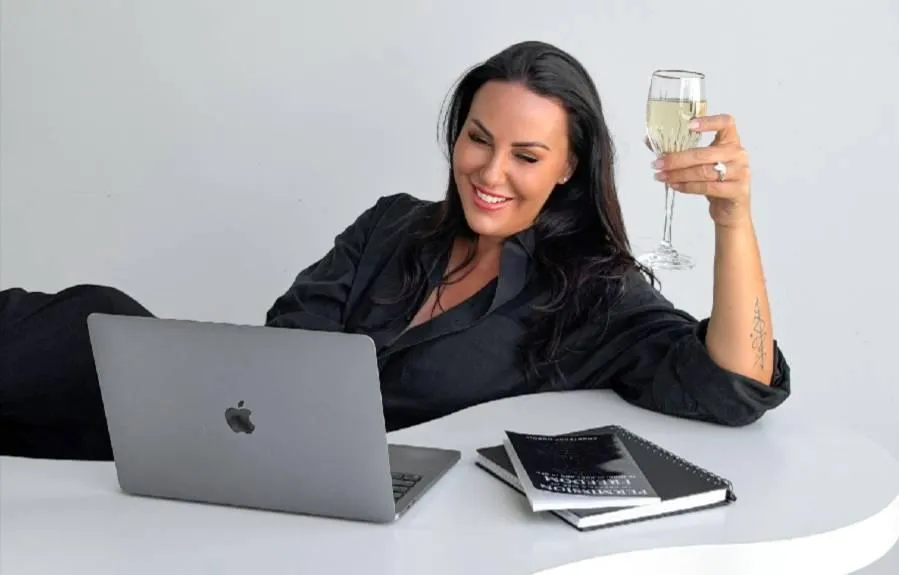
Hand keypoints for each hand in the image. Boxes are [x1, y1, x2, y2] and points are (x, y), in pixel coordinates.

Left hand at [648, 114, 751, 228]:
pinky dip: (687, 187)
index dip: (709, 122)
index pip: (726, 123)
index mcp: (731, 141)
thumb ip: (680, 150)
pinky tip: (675, 185)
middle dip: (677, 159)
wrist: (730, 207)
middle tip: (658, 163)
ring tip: (662, 176)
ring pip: (703, 172)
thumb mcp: (701, 162)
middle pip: (704, 153)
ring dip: (678, 175)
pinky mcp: (737, 190)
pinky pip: (708, 187)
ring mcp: (740, 172)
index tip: (689, 124)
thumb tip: (649, 140)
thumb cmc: (715, 180)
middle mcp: (738, 154)